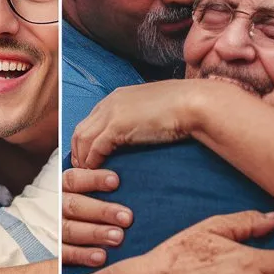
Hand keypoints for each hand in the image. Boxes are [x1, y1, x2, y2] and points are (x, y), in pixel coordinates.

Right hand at [62, 168, 133, 267]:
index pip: (73, 180)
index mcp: (61, 189)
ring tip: (118, 237)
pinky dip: (82, 255)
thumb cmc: (82, 210)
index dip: (94, 180)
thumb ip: (97, 188)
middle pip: (74, 206)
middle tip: (127, 217)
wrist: (53, 231)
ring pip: (69, 230)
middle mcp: (54, 207)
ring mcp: (51, 229)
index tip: (116, 181)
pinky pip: (64, 253)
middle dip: (102, 211)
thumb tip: (124, 182)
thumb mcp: (82, 193)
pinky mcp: (53, 251)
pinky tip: (101, 257)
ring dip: (95, 233)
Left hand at [70, 79, 229, 169]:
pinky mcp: (117, 125)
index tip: (87, 157)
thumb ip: (138, 119)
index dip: (86, 141)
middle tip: (82, 171)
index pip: (90, 121)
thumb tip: (137, 133)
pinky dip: (93, 161)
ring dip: (83, 159)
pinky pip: (95, 147)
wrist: (195, 104)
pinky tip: (97, 172)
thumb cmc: (182, 109)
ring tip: (88, 176)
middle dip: (78, 151)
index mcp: (117, 97)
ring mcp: (112, 112)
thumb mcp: (152, 110)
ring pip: (83, 139)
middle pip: (80, 130)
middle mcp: (110, 102)